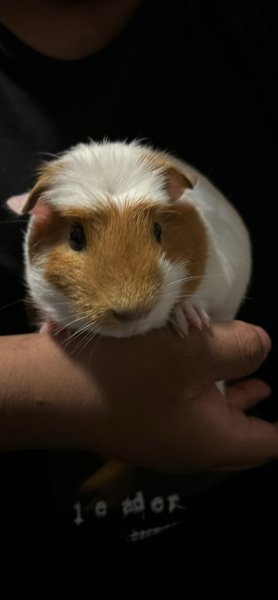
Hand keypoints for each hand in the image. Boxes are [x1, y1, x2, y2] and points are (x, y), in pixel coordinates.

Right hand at [0, 321, 273, 472]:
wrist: (49, 390)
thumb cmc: (124, 375)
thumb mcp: (189, 353)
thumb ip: (238, 349)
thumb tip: (262, 346)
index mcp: (212, 441)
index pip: (270, 442)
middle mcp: (190, 448)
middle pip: (244, 437)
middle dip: (264, 414)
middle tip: (277, 391)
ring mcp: (163, 437)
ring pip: (215, 422)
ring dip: (236, 400)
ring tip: (258, 382)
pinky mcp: (141, 421)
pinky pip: (189, 412)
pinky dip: (207, 394)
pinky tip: (205, 369)